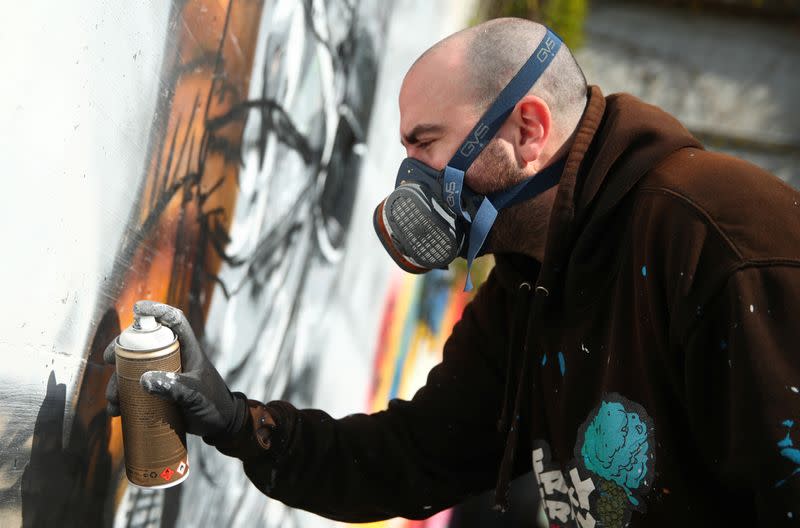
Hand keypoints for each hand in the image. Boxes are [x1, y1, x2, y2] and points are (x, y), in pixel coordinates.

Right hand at [104, 301, 247, 441]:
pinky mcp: (158, 391)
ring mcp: (164, 374)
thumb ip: (175, 387)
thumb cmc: (214, 403)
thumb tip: (144, 380)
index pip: (175, 321)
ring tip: (113, 401)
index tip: (138, 309)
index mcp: (187, 349)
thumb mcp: (196, 394)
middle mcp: (173, 357)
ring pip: (133, 369)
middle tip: (106, 360)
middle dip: (122, 351)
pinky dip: (122, 398)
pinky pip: (134, 389)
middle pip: (143, 344)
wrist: (219, 425)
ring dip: (118, 381)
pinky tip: (116, 411)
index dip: (158, 310)